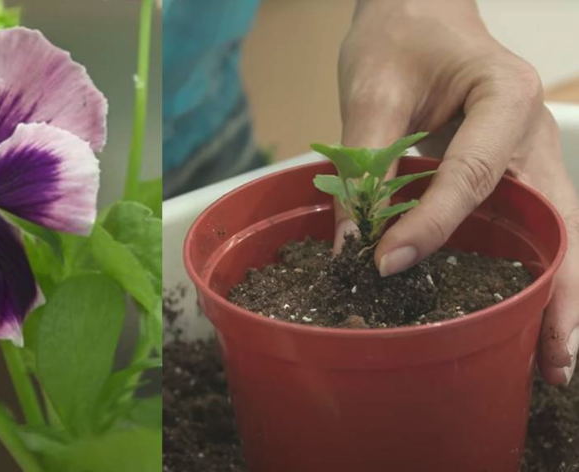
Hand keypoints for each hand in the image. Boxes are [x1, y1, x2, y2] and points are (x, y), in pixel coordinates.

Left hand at [336, 0, 578, 383]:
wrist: (418, 9)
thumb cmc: (400, 34)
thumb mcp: (371, 91)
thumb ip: (362, 166)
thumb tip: (349, 244)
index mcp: (505, 96)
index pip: (473, 174)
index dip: (432, 225)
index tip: (388, 263)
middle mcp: (532, 130)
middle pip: (556, 219)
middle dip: (556, 292)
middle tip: (551, 362)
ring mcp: (530, 152)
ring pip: (556, 231)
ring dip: (556, 294)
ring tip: (552, 361)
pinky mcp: (512, 169)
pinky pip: (530, 224)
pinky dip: (533, 271)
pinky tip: (526, 315)